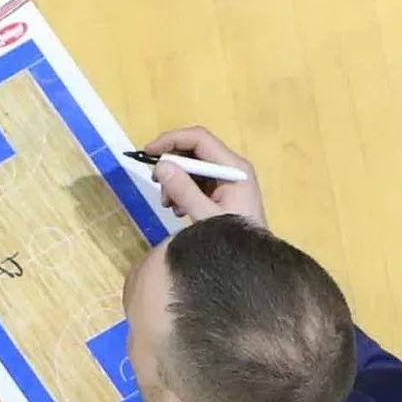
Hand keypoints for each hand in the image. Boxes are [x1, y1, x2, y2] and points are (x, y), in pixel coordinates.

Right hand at [146, 126, 265, 229]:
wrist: (252, 262)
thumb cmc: (235, 240)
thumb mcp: (206, 216)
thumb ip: (184, 191)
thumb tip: (161, 167)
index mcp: (234, 168)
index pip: (199, 139)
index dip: (172, 140)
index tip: (149, 152)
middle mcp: (232, 168)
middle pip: (195, 152)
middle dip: (172, 167)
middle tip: (158, 187)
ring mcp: (228, 180)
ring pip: (193, 168)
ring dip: (175, 182)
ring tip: (170, 205)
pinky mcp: (223, 192)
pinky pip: (197, 182)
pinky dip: (183, 192)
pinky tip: (179, 210)